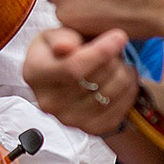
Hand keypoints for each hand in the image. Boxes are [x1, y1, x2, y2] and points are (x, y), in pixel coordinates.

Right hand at [21, 26, 138, 136]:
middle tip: (114, 48)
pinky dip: (128, 92)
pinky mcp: (88, 129)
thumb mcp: (55, 34)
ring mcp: (68, 120)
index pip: (72, 68)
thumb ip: (62, 36)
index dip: (100, 53)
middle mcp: (47, 102)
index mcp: (35, 74)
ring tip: (119, 62)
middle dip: (113, 59)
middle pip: (94, 81)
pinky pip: (118, 110)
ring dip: (123, 74)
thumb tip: (65, 47)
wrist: (68, 75)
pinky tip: (123, 79)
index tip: (119, 36)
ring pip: (109, 95)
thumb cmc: (62, 51)